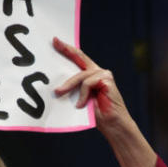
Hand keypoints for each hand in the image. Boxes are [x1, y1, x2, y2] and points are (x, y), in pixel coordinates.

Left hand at [52, 37, 156, 166]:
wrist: (112, 125)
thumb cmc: (96, 115)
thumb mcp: (80, 98)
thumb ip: (73, 88)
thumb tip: (56, 85)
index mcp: (92, 75)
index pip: (78, 58)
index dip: (68, 49)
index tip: (56, 41)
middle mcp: (99, 71)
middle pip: (79, 58)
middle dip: (66, 50)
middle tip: (55, 43)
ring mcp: (104, 74)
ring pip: (80, 76)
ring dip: (69, 86)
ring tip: (60, 94)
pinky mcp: (107, 79)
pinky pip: (87, 83)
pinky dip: (82, 95)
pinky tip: (81, 105)